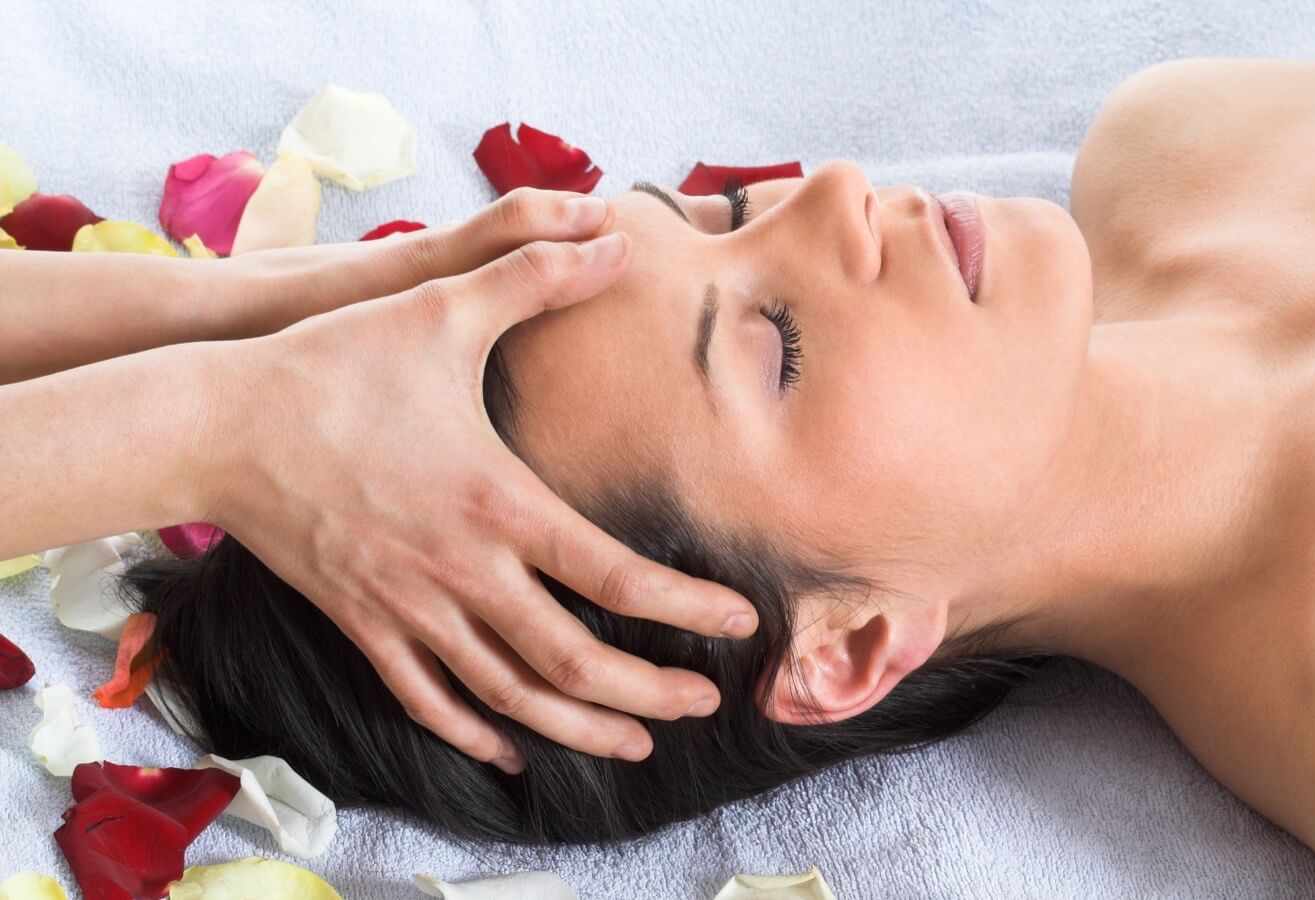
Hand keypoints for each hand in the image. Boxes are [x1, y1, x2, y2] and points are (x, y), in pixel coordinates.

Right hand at [195, 189, 759, 773]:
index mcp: (498, 502)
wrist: (219, 420)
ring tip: (636, 743)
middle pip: (573, 661)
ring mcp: (407, 607)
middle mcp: (461, 570)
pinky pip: (424, 698)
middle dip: (649, 694)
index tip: (740, 623)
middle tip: (706, 705)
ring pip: (507, 697)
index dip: (687, 608)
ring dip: (578, 729)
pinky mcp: (361, 622)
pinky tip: (508, 748)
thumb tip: (615, 237)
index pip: (615, 577)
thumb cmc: (335, 362)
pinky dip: (473, 732)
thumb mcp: (443, 307)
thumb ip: (535, 277)